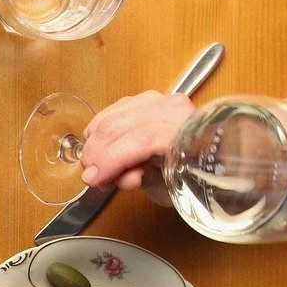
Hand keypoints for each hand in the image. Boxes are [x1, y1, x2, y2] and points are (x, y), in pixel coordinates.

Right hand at [80, 90, 194, 199]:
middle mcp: (173, 108)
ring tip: (95, 168)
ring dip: (95, 146)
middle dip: (97, 153)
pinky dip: (97, 133)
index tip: (93, 179)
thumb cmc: (185, 177)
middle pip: (120, 126)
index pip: (142, 139)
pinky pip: (109, 113)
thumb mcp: (168, 187)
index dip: (113, 159)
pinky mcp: (141, 100)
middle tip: (90, 177)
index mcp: (188, 131)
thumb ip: (144, 179)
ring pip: (111, 118)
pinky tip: (98, 151)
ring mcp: (157, 100)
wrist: (197, 159)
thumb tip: (121, 178)